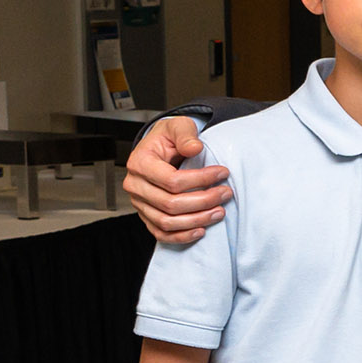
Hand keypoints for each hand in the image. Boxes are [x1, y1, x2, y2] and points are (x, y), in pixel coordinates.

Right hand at [126, 118, 232, 243]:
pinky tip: (201, 230)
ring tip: (219, 212)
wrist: (159, 149)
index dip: (201, 180)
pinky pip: (161, 233)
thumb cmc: (167, 138)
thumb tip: (195, 148)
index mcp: (140, 163)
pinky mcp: (146, 216)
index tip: (222, 173)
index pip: (172, 180)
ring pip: (167, 222)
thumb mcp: (177, 126)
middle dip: (204, 201)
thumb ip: (186, 134)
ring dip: (197, 220)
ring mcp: (139, 203)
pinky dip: (182, 236)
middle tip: (225, 194)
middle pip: (171, 204)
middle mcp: (136, 185)